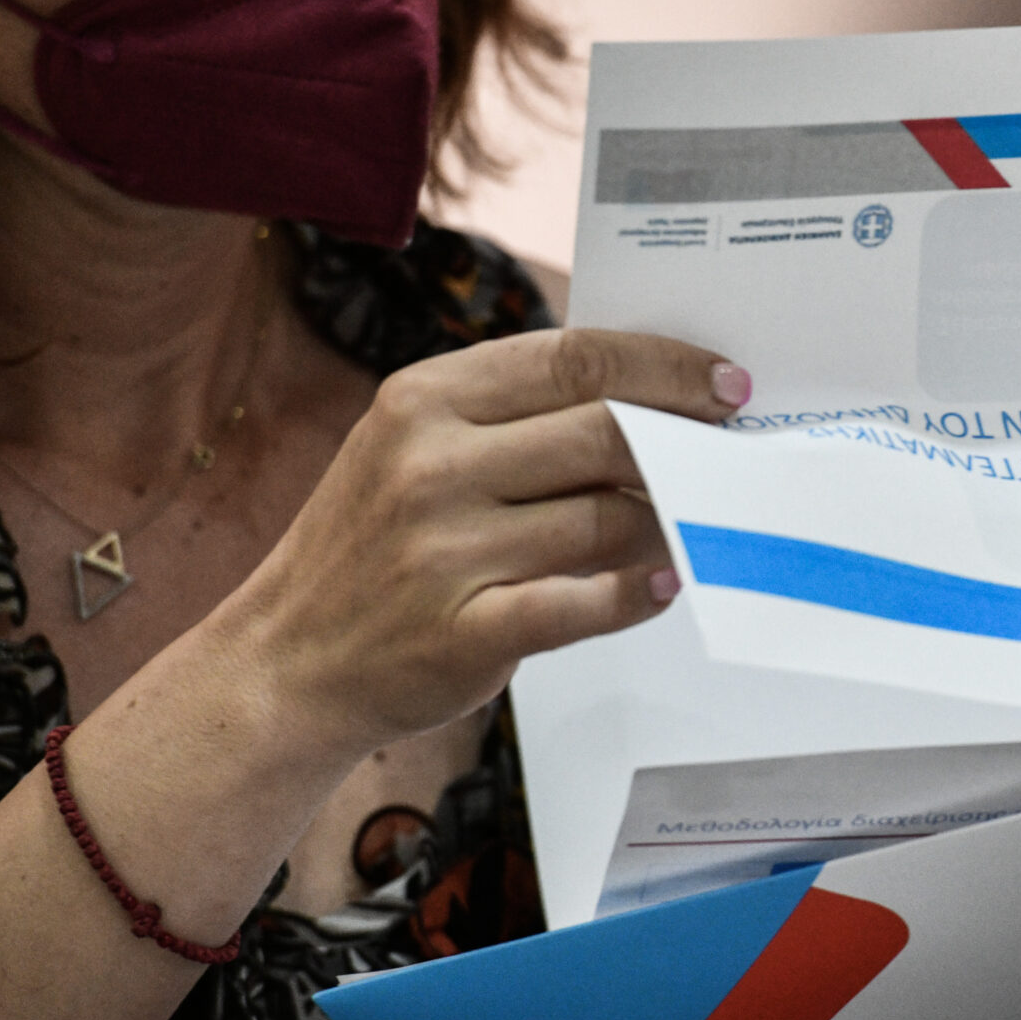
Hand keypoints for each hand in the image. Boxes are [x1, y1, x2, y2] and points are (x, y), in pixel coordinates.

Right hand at [223, 327, 748, 747]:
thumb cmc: (372, 548)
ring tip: (693, 522)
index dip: (664, 366)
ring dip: (666, 520)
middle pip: (602, 429)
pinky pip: (581, 603)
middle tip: (733, 450)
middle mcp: (430, 465)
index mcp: (423, 400)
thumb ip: (513, 421)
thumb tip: (649, 402)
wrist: (288, 661)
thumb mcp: (413, 450)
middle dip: (686, 436)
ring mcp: (445, 550)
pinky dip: (634, 594)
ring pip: (606, 516)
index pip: (573, 358)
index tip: (726, 383)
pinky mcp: (463, 632)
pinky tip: (660, 585)